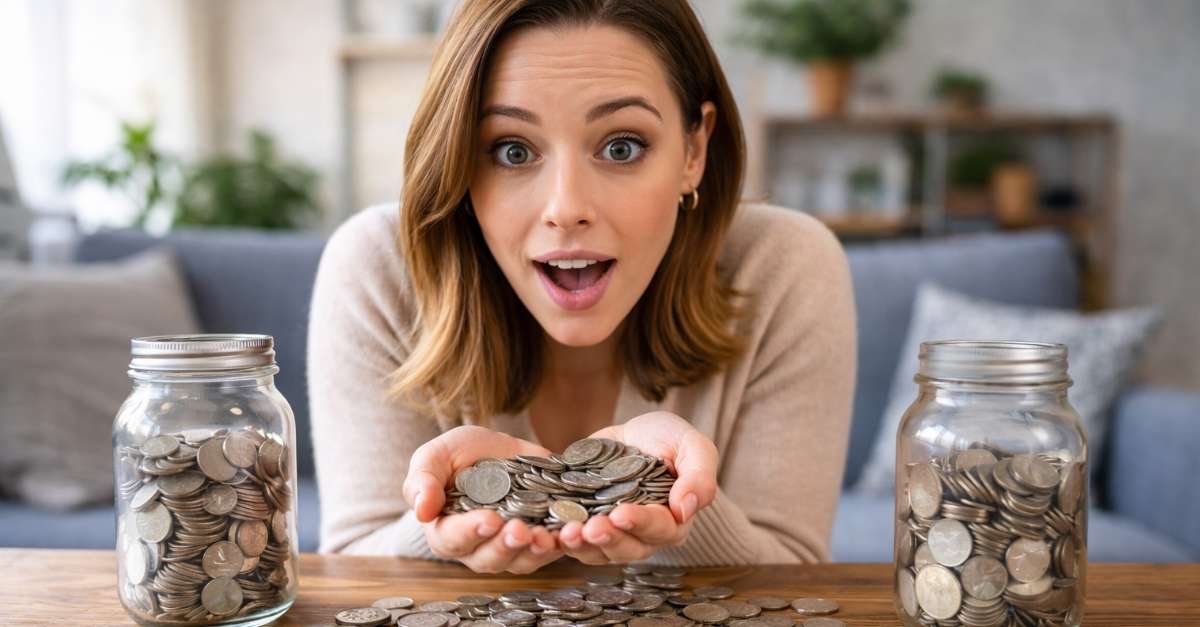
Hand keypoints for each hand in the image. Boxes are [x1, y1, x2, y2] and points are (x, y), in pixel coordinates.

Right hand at [403, 425, 563, 572]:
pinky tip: (568, 532)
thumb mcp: (435, 456)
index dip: (470, 532)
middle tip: (521, 530)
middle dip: (506, 546)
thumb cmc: (459, 454)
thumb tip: (421, 510)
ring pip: (520, 561)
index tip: (489, 519)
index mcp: (445, 530)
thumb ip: (422, 480)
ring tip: (545, 536)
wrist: (498, 448)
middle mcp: (477, 546)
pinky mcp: (538, 538)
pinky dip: (560, 544)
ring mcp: (509, 546)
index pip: (452, 541)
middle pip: (488, 559)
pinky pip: (549, 550)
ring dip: (533, 552)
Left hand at [558, 411, 717, 563]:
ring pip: (598, 552)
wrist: (636, 434)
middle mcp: (643, 535)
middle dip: (608, 539)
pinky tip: (550, 531)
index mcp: (673, 520)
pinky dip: (561, 539)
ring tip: (567, 532)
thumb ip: (700, 476)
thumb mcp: (692, 446)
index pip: (660, 528)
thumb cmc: (670, 439)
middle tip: (590, 528)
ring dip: (582, 546)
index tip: (621, 514)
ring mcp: (612, 533)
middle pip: (627, 548)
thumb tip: (686, 508)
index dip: (640, 523)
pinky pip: (574, 541)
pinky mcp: (587, 524)